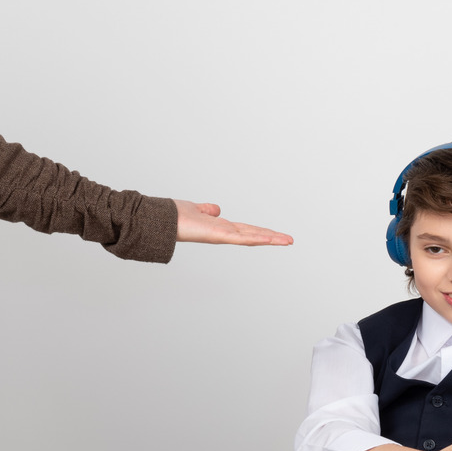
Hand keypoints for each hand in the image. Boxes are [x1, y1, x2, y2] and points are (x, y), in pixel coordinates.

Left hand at [173, 200, 292, 245]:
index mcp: (220, 227)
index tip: (276, 235)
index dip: (261, 232)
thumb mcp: (196, 210)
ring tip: (287, 241)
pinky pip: (239, 238)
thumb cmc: (174, 217)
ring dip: (270, 239)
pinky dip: (255, 238)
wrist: (161, 221)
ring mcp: (221, 235)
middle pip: (253, 234)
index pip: (246, 230)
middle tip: (290, 240)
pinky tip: (269, 239)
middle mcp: (223, 232)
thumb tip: (217, 209)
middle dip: (272, 237)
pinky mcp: (217, 235)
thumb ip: (207, 211)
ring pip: (251, 237)